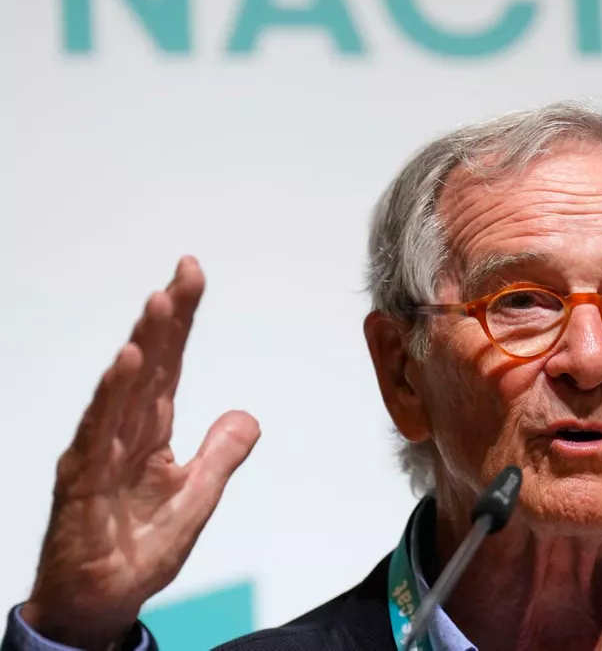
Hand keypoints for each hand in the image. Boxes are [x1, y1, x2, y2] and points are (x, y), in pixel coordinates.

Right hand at [21, 257, 259, 649]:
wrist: (100, 601)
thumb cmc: (136, 548)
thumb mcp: (197, 498)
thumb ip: (220, 455)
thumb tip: (247, 416)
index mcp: (150, 431)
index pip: (169, 364)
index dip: (181, 321)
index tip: (193, 276)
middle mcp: (122, 431)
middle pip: (149, 364)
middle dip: (167, 317)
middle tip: (186, 271)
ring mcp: (100, 451)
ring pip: (124, 387)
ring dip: (143, 344)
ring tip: (159, 304)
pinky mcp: (83, 479)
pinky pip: (100, 430)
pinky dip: (113, 395)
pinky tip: (128, 363)